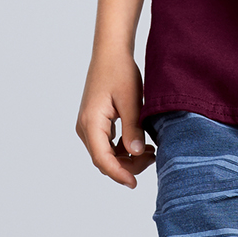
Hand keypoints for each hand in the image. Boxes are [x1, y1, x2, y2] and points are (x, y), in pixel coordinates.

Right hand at [76, 49, 155, 188]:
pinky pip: (106, 145)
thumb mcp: (131, 100)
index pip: (102, 159)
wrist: (110, 53)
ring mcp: (87, 125)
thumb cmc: (120, 72)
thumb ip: (133, 128)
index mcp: (91, 123)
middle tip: (153, 157)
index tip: (134, 183)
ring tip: (151, 151)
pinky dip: (122, 149)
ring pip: (105, 154)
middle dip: (127, 166)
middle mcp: (84, 127)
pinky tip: (140, 144)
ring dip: (126, 158)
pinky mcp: (94, 123)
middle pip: (103, 160)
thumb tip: (136, 154)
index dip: (119, 174)